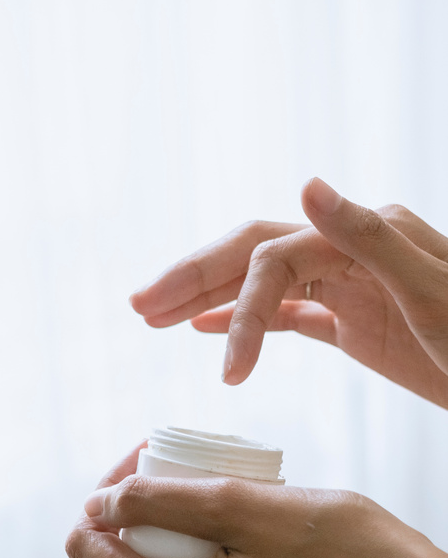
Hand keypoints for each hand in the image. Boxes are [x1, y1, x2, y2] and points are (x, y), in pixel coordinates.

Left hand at [66, 451, 447, 557]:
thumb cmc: (339, 549)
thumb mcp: (241, 505)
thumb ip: (159, 503)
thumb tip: (97, 505)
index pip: (90, 555)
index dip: (104, 502)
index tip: (139, 468)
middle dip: (139, 522)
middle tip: (181, 477)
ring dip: (175, 550)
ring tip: (218, 510)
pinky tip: (247, 551)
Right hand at [130, 178, 447, 407]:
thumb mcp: (433, 290)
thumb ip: (367, 236)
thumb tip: (304, 182)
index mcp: (362, 237)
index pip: (275, 259)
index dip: (240, 308)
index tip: (227, 375)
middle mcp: (346, 251)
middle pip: (251, 254)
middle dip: (193, 278)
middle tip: (139, 305)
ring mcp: (345, 285)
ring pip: (259, 282)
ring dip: (206, 298)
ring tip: (153, 315)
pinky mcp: (349, 319)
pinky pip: (286, 313)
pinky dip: (244, 320)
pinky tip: (208, 330)